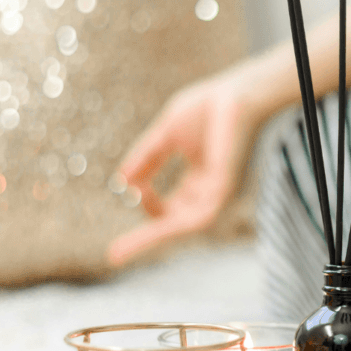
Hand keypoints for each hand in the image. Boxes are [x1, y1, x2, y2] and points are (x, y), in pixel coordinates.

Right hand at [107, 58, 283, 265]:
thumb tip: (122, 183)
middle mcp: (209, 192)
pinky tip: (152, 231)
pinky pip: (199, 217)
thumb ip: (146, 159)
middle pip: (175, 224)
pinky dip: (174, 226)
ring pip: (183, 227)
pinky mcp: (226, 189)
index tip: (131, 189)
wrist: (236, 93)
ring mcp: (219, 193)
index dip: (147, 205)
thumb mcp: (165, 136)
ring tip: (122, 253)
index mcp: (199, 181)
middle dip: (146, 239)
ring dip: (152, 239)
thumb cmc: (208, 108)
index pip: (171, 208)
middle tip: (114, 256)